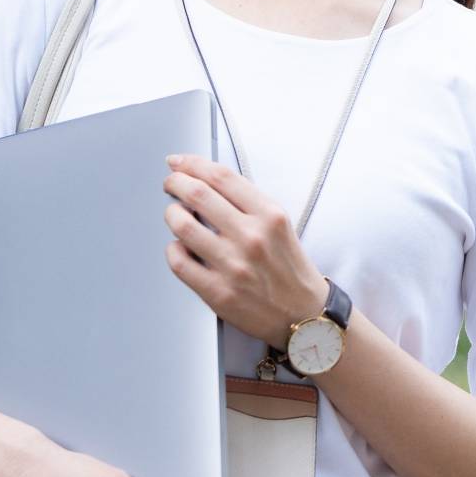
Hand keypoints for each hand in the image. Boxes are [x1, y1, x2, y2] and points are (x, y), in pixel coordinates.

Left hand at [162, 153, 328, 348]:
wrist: (304, 314)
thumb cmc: (289, 268)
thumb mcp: (279, 224)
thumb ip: (246, 202)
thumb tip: (204, 180)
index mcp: (269, 215)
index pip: (221, 176)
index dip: (192, 163)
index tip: (178, 162)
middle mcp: (251, 237)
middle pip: (197, 194)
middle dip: (175, 183)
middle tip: (170, 184)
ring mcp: (234, 266)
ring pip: (182, 226)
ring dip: (171, 214)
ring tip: (174, 214)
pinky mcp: (218, 292)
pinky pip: (179, 262)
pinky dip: (173, 249)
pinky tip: (180, 247)